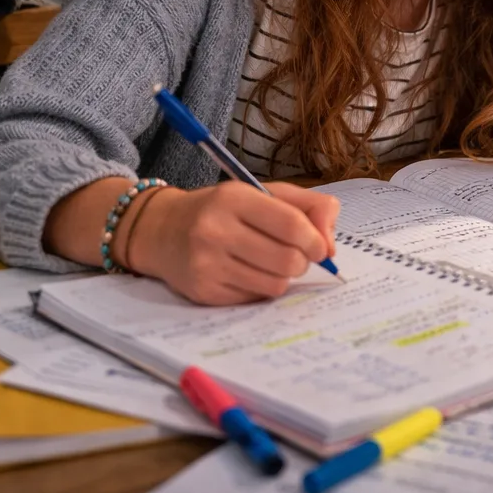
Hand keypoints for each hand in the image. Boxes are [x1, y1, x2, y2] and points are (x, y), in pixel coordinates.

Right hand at [128, 181, 338, 305]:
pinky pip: (254, 299)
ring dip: (283, 277)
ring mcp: (206, 263)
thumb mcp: (262, 193)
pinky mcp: (203, 291)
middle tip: (295, 256)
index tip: (320, 247)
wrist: (162, 230)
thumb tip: (331, 246)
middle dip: (302, 262)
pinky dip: (260, 288)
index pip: (292, 225)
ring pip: (275, 285)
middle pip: (288, 260)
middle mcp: (216, 230)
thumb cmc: (222, 210)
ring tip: (271, 263)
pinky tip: (247, 273)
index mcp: (234, 198)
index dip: (315, 240)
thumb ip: (307, 207)